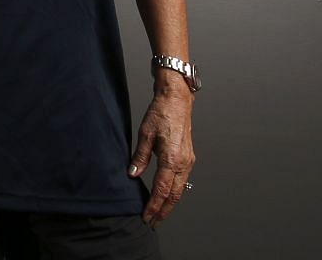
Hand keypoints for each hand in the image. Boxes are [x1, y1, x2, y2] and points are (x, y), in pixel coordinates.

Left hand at [127, 82, 194, 224]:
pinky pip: (182, 180)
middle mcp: (183, 163)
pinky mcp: (188, 158)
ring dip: (170, 203)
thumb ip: (140, 157)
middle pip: (174, 195)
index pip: (162, 190)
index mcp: (172, 159)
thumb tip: (133, 174)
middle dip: (163, 210)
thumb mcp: (145, 133)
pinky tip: (167, 195)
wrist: (177, 100)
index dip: (154, 205)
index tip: (146, 216)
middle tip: (153, 222)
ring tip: (159, 213)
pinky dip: (174, 192)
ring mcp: (188, 161)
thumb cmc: (161, 113)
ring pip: (180, 189)